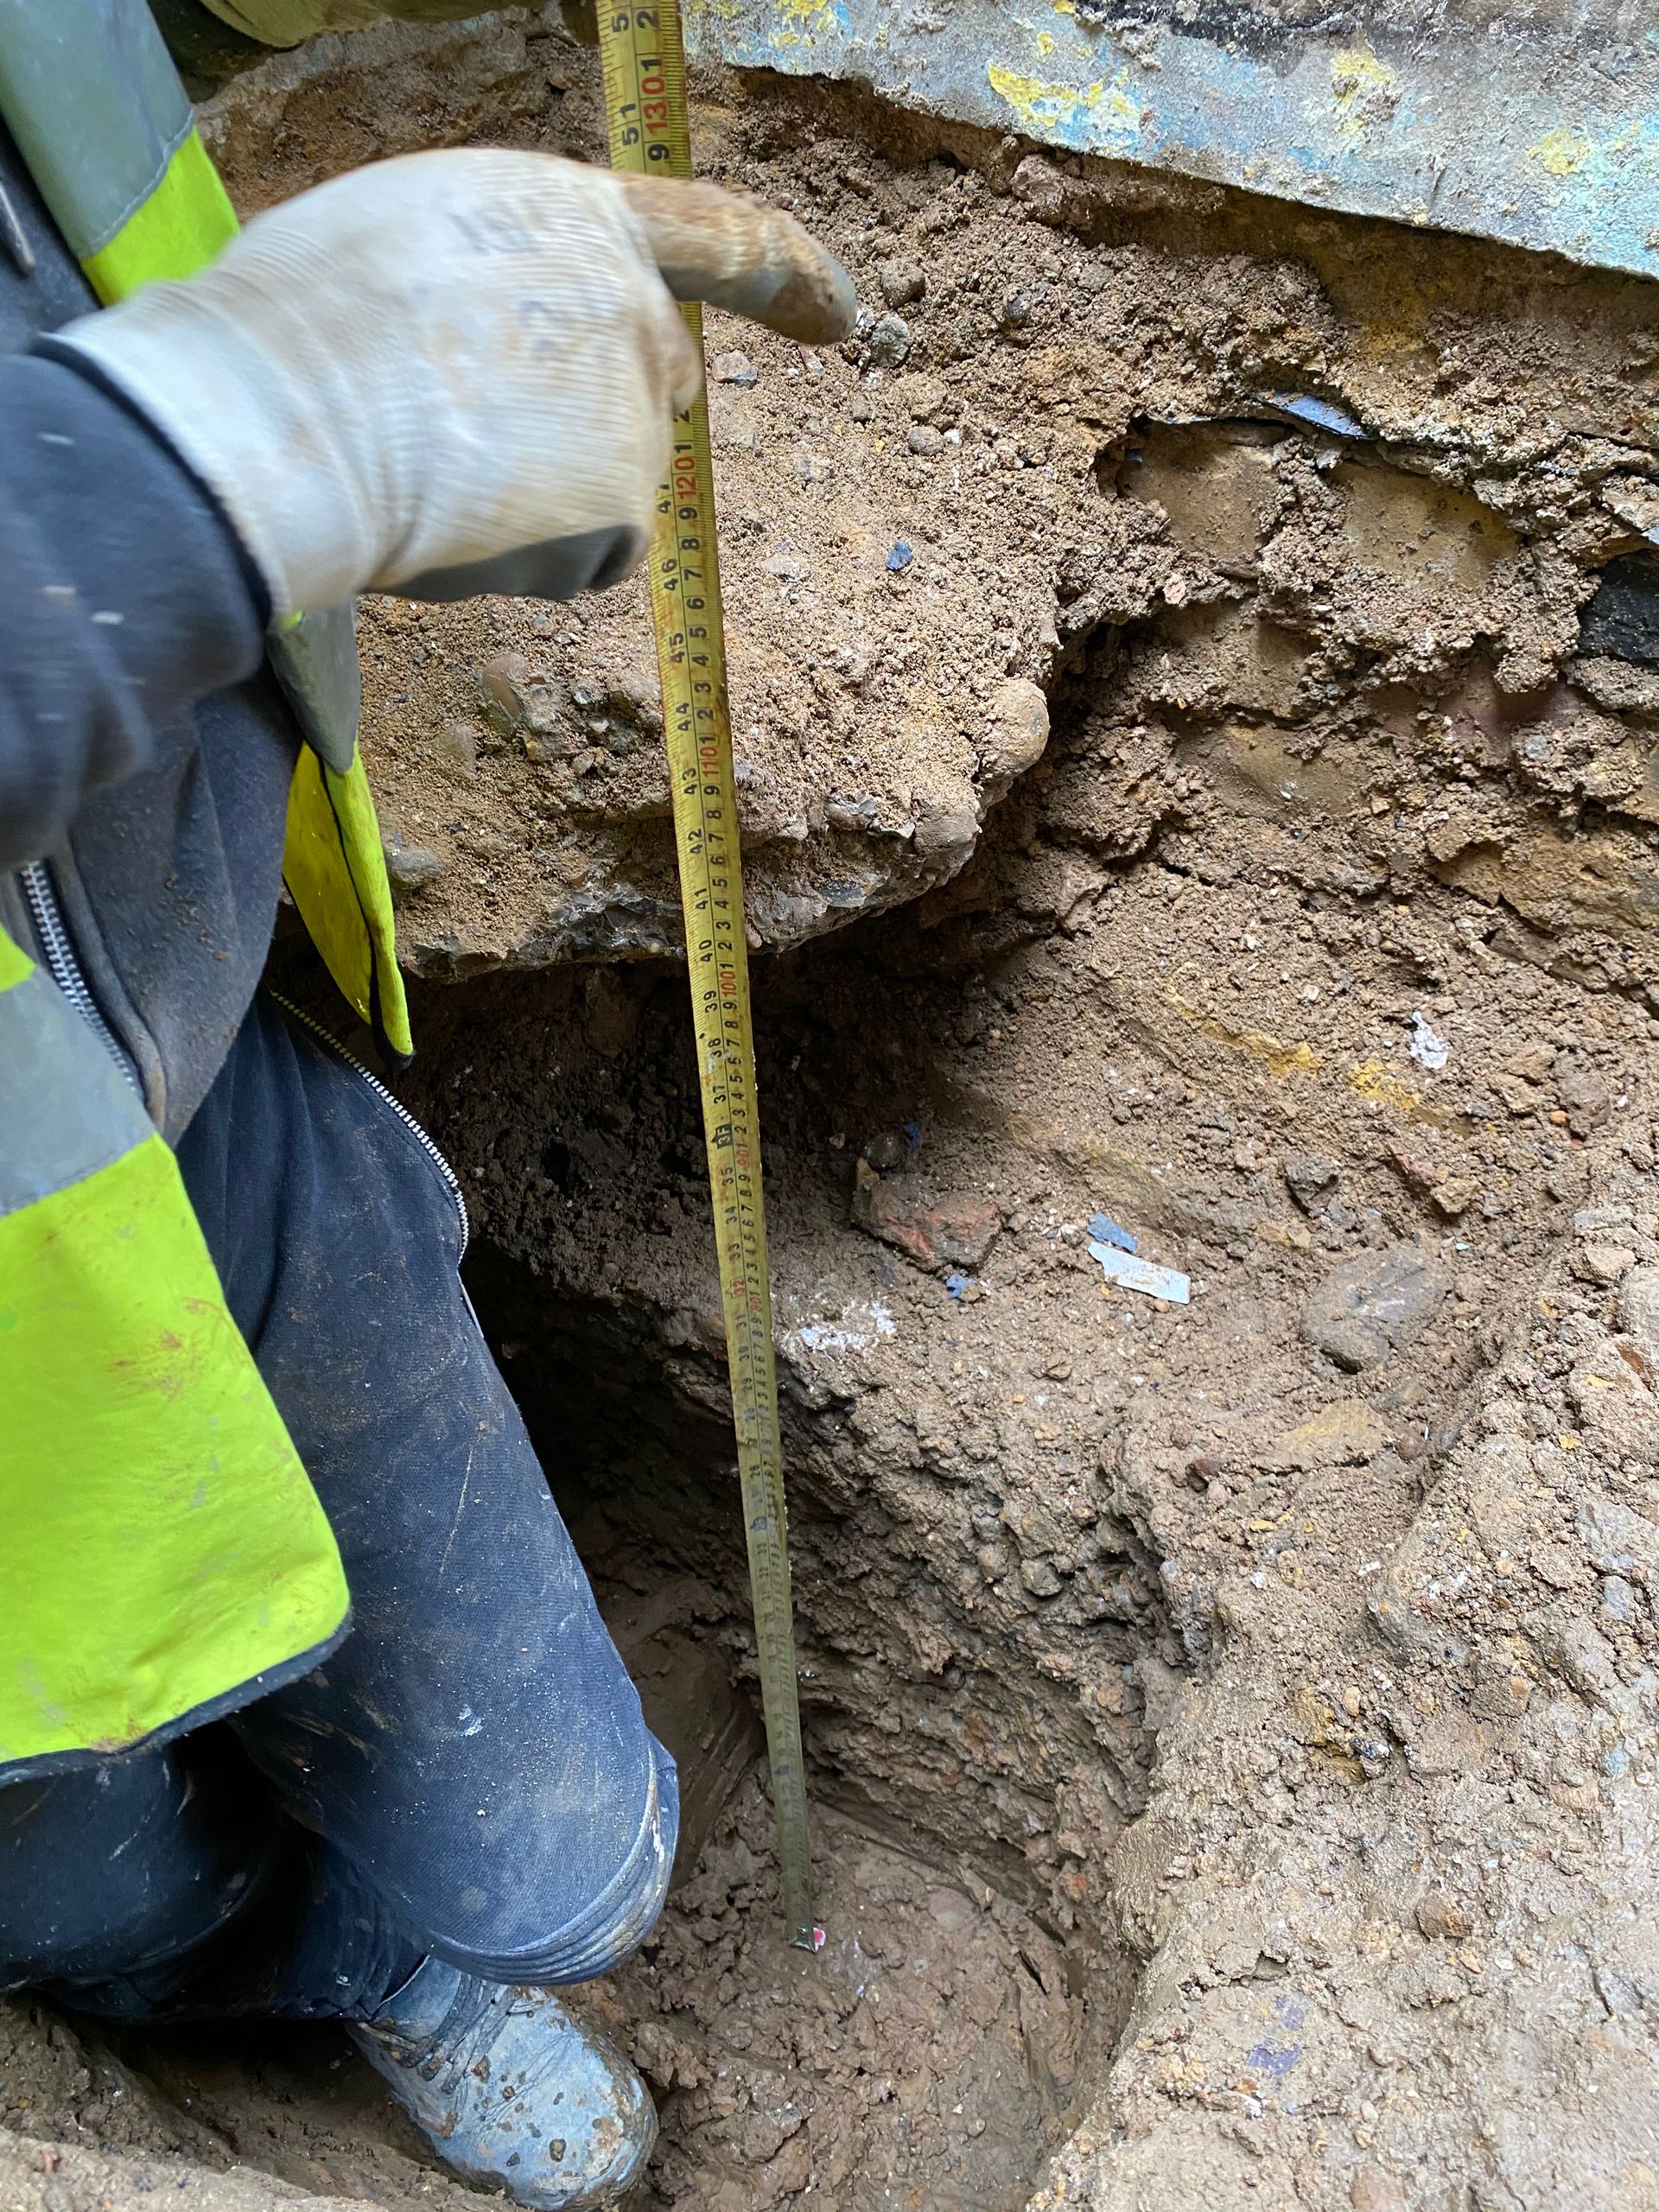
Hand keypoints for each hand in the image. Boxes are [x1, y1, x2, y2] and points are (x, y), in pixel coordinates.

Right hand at [50, 148, 855, 616]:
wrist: (289, 412)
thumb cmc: (307, 322)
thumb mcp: (417, 244)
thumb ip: (509, 286)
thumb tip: (514, 356)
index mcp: (579, 214)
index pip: (719, 238)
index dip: (791, 279)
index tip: (842, 319)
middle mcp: (634, 306)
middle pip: (657, 387)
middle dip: (596, 429)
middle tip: (478, 442)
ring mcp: (637, 411)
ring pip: (602, 489)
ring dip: (526, 502)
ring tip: (424, 470)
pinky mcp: (626, 507)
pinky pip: (583, 561)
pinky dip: (525, 565)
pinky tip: (454, 529)